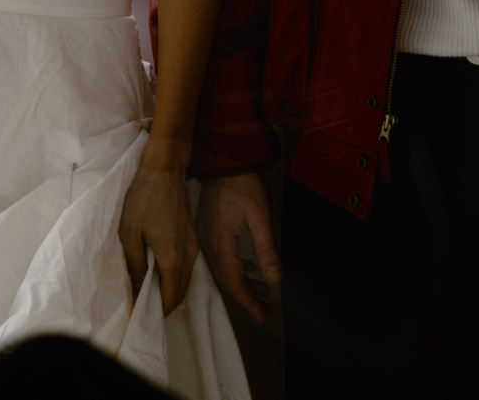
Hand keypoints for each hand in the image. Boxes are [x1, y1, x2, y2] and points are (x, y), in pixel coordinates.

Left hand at [119, 164, 200, 315]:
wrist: (164, 170)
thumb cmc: (142, 199)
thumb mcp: (130, 233)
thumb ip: (136, 265)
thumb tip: (138, 289)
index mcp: (173, 258)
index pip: (170, 298)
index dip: (156, 311)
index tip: (140, 314)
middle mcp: (189, 256)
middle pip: (180, 293)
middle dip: (164, 305)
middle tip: (142, 307)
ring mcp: (193, 247)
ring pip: (185, 281)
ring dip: (170, 291)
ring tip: (147, 292)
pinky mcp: (193, 238)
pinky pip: (186, 267)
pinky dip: (174, 277)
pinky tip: (157, 273)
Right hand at [194, 171, 280, 322]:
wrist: (224, 160)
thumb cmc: (245, 185)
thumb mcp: (261, 216)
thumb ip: (266, 248)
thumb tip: (275, 279)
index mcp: (220, 244)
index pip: (234, 282)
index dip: (248, 302)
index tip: (263, 317)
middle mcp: (207, 245)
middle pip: (224, 281)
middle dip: (245, 298)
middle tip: (263, 310)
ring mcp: (203, 237)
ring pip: (220, 271)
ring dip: (240, 284)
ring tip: (262, 291)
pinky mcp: (205, 230)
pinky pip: (217, 259)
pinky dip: (233, 269)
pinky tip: (248, 268)